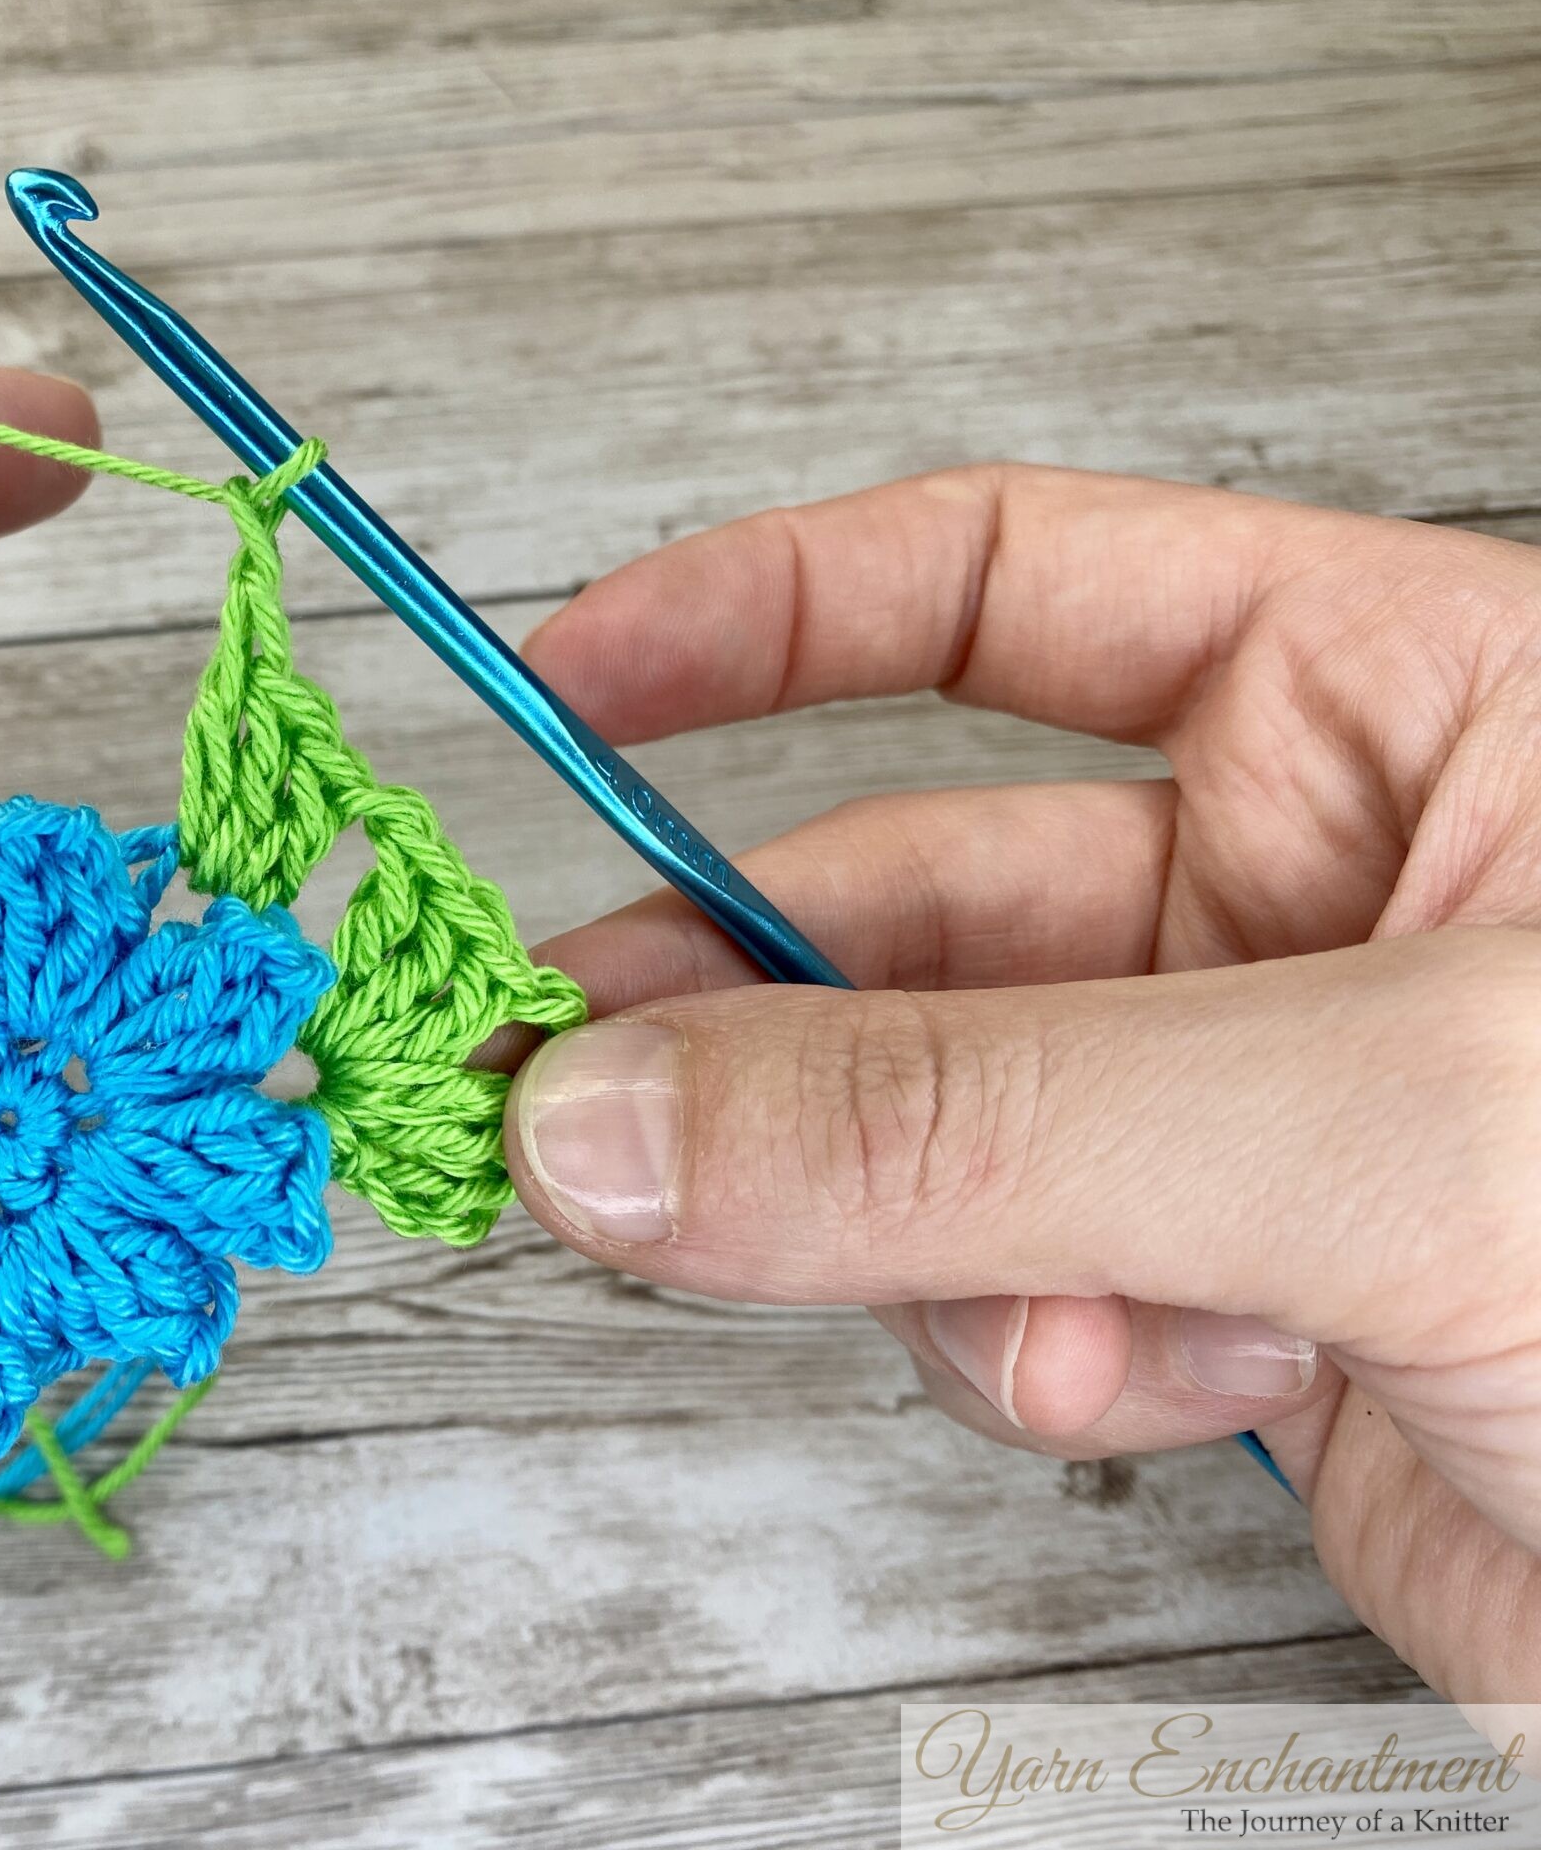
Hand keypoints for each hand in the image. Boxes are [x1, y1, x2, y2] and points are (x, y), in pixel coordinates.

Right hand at [504, 466, 1540, 1702]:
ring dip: (915, 1217)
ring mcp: (1259, 1116)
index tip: (564, 680)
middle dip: (752, 1000)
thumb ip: (965, 1116)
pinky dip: (1027, 1348)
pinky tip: (1163, 1383)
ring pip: (933, 1127)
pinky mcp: (1233, 1312)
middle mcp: (1318, 897)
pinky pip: (1000, 1293)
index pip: (1012, 586)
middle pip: (918, 898)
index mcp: (1412, 710)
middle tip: (558, 1072)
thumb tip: (617, 1113)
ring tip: (1020, 1300)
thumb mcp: (1386, 1125)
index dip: (762, 614)